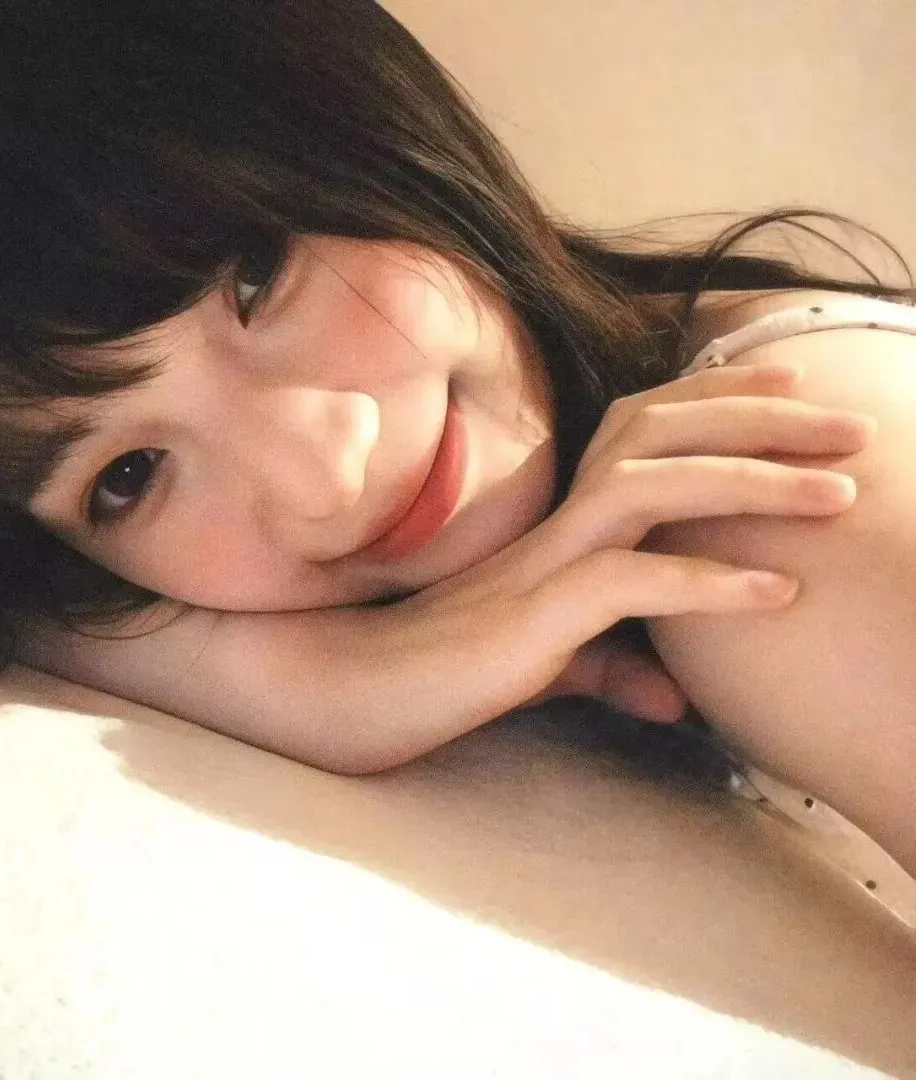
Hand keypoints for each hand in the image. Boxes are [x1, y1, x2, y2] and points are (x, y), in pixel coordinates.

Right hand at [296, 363, 873, 769]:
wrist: (364, 690)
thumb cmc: (452, 669)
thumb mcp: (552, 659)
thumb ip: (613, 663)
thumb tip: (677, 700)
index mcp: (565, 516)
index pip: (646, 428)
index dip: (722, 398)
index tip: (797, 389)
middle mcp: (558, 521)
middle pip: (661, 434)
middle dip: (764, 419)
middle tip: (857, 425)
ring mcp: (543, 562)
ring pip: (652, 488)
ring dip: (754, 483)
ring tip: (843, 494)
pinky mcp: (531, 617)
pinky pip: (628, 583)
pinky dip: (707, 582)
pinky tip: (779, 592)